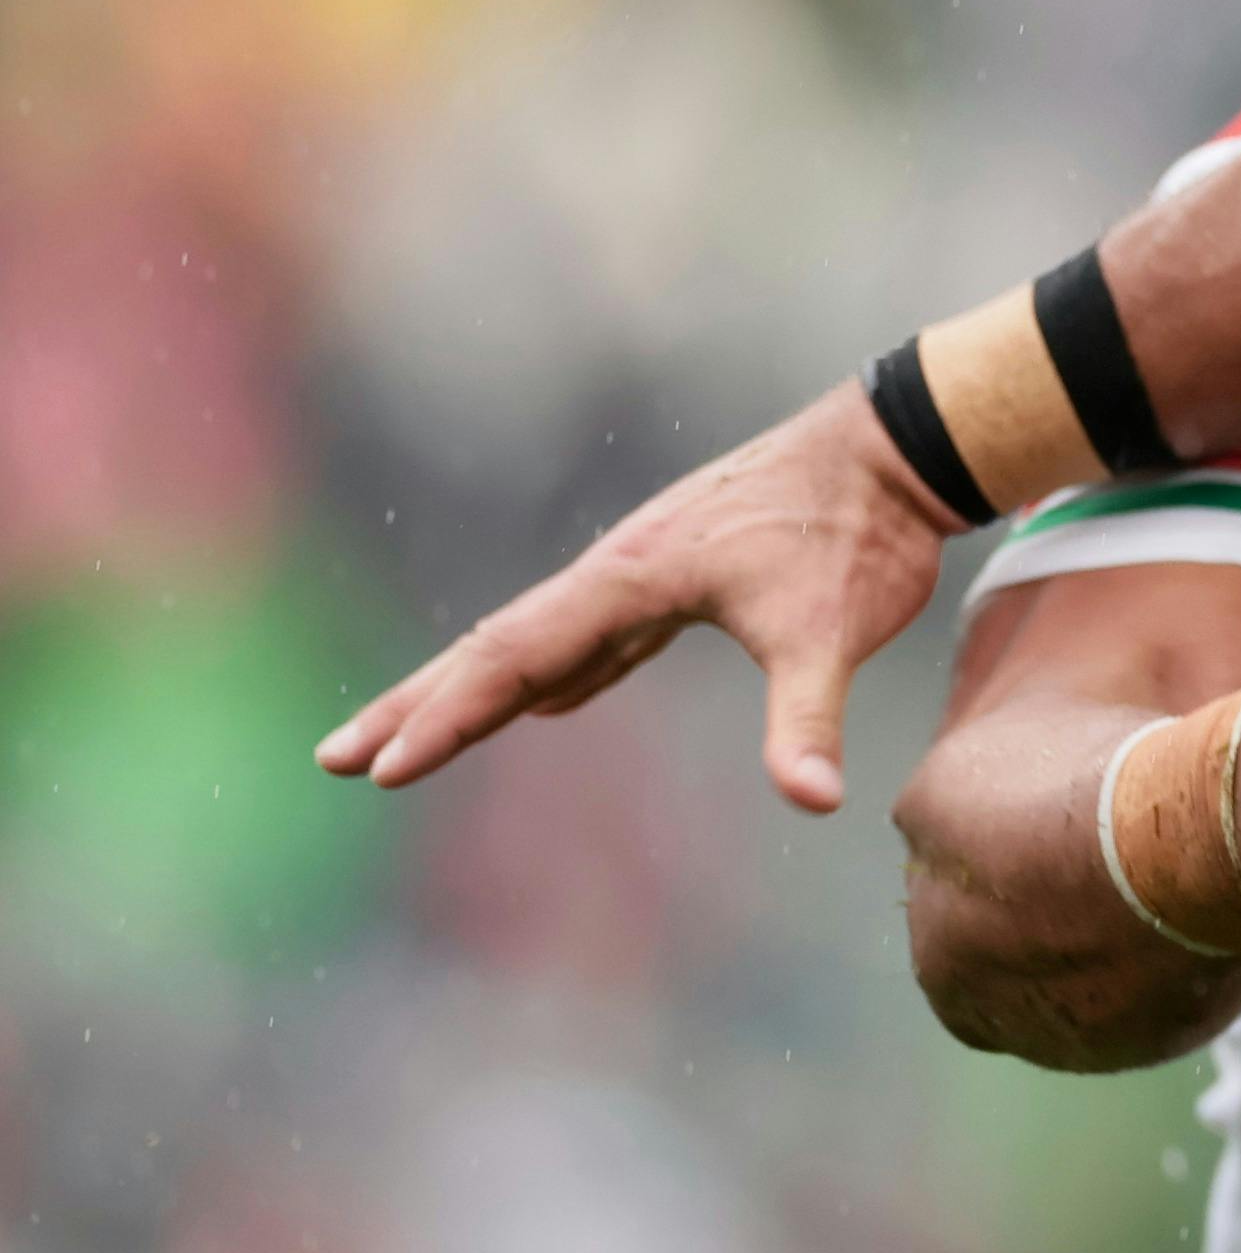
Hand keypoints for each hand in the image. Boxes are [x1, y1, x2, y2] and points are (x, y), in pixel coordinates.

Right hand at [321, 383, 957, 812]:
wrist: (895, 451)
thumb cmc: (859, 533)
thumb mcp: (835, 631)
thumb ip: (809, 718)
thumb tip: (813, 801)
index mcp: (631, 578)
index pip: (514, 657)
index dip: (448, 717)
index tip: (383, 767)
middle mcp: (618, 569)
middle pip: (494, 646)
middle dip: (414, 704)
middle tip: (334, 759)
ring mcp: (645, 572)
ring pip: (539, 639)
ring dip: (472, 690)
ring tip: (408, 738)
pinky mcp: (682, 578)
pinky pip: (594, 637)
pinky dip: (555, 674)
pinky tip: (543, 705)